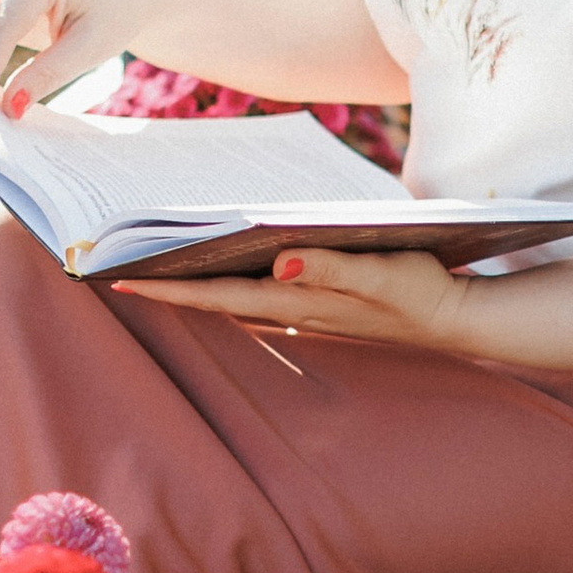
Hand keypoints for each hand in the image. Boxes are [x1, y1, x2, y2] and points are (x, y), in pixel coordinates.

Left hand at [114, 246, 475, 354]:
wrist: (456, 318)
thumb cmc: (421, 291)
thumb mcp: (382, 274)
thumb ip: (333, 267)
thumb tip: (281, 260)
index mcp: (297, 299)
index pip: (217, 295)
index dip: (169, 289)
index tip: (119, 278)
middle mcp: (290, 306)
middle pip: (213, 295)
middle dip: (166, 279)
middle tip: (116, 258)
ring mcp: (301, 306)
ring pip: (231, 292)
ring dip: (192, 278)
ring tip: (151, 255)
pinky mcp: (315, 299)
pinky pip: (255, 288)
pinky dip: (227, 274)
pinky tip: (217, 257)